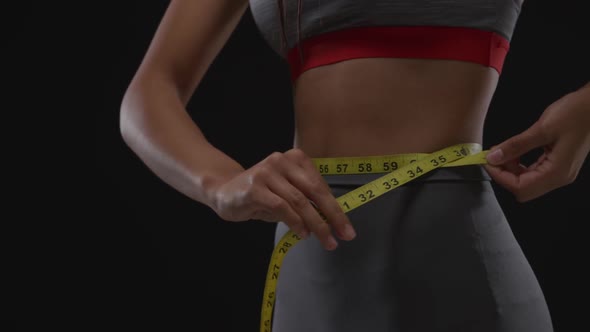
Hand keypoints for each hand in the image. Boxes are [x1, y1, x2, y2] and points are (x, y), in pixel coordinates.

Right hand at [210, 148, 355, 249]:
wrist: (224, 190)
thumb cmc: (261, 194)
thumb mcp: (286, 192)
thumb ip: (306, 200)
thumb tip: (332, 221)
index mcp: (295, 158)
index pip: (321, 185)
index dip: (336, 208)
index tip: (347, 229)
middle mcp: (282, 161)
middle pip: (314, 191)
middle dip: (333, 216)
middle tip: (344, 236)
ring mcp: (267, 172)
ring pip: (300, 201)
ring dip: (316, 224)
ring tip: (325, 240)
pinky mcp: (255, 188)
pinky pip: (282, 207)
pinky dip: (295, 222)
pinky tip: (302, 233)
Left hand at [484, 88, 589, 201]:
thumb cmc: (576, 114)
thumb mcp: (542, 129)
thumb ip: (516, 146)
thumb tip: (493, 157)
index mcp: (557, 173)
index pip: (520, 187)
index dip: (500, 176)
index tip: (487, 161)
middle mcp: (559, 177)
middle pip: (523, 189)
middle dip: (504, 174)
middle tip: (493, 156)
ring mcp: (560, 172)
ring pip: (527, 181)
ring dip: (511, 169)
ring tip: (502, 151)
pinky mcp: (559, 164)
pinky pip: (534, 172)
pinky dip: (520, 165)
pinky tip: (514, 152)